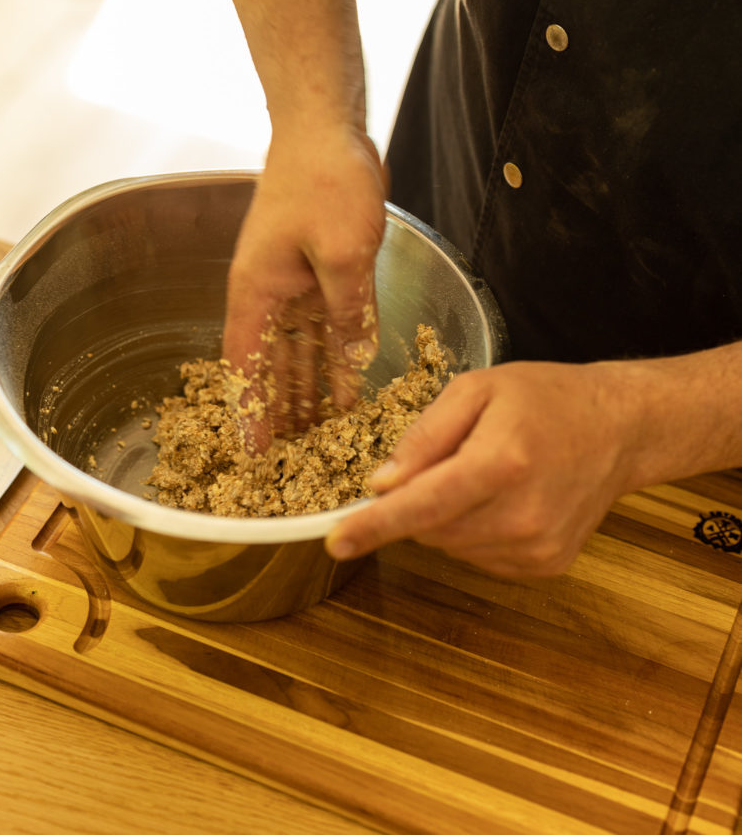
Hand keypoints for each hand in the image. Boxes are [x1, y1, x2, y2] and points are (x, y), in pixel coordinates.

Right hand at [223, 124, 386, 449]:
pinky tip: (346, 384)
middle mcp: (268, 292)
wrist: (327, 129)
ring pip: (297, 350)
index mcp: (256, 291)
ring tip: (319, 432)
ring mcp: (293, 282)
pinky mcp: (319, 272)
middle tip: (292, 455)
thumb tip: (356, 357)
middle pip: (269, 364)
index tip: (250, 451)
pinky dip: (333, 355)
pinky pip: (324, 326)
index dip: (248, 410)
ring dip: (307, 388)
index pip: (245, 365)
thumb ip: (349, 311)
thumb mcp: (343, 253)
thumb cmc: (324, 180)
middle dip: (279, 408)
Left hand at [325, 359, 647, 577]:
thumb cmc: (545, 399)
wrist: (618, 429)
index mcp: (501, 463)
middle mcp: (520, 515)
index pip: (421, 505)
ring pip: (451, 546)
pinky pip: (479, 557)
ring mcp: (536, 547)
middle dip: (418, 499)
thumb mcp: (477, 389)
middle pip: (430, 528)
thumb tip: (382, 484)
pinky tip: (503, 498)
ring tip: (486, 473)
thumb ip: (424, 435)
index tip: (336, 543)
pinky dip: (474, 530)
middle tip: (450, 459)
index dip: (374, 525)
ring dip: (447, 516)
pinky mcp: (545, 565)